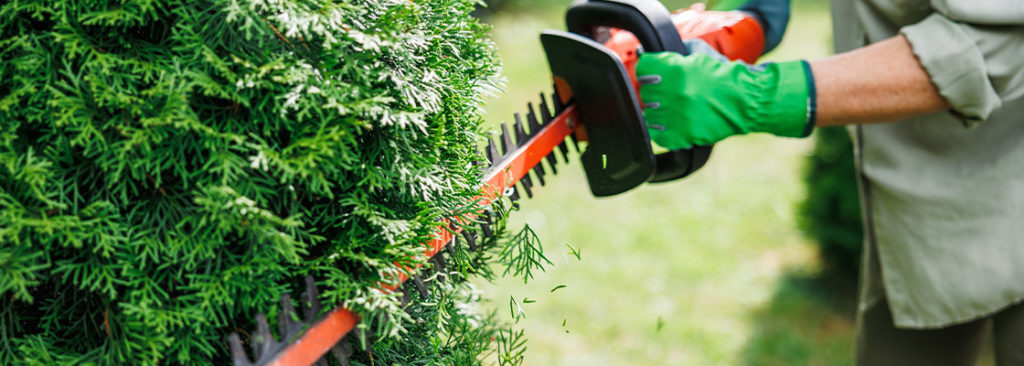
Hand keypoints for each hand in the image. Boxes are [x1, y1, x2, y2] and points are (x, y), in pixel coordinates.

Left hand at [636, 51, 815, 149]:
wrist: (747, 100)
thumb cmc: (726, 77)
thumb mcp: (703, 54)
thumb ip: (680, 51)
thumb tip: (657, 52)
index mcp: (676, 71)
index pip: (643, 69)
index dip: (648, 71)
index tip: (653, 74)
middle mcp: (674, 93)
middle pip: (646, 93)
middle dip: (655, 92)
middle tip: (667, 93)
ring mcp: (677, 117)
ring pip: (649, 116)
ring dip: (658, 113)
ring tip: (672, 110)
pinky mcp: (682, 136)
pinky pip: (659, 136)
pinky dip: (663, 132)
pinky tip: (673, 124)